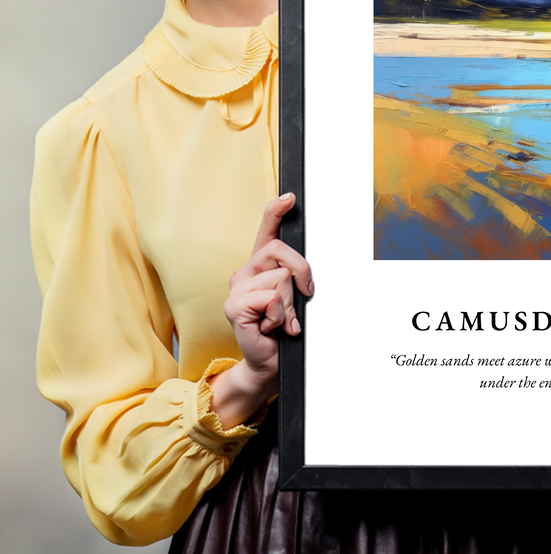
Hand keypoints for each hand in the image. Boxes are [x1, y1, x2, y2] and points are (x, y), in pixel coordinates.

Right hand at [209, 193, 313, 427]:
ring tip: (282, 320)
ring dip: (290, 304)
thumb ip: (295, 278)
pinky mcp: (234, 306)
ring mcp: (236, 289)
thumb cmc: (283, 330)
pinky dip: (280, 316)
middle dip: (302, 273)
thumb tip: (305, 270)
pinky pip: (271, 298)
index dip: (276, 211)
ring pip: (281, 278)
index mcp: (260, 266)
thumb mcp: (294, 298)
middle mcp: (245, 272)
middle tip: (303, 297)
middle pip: (281, 251)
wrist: (269, 363)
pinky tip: (271, 328)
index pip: (266, 231)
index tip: (290, 198)